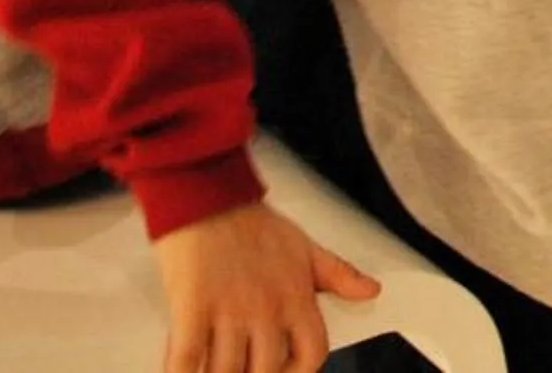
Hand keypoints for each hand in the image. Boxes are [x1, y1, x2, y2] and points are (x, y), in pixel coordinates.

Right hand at [154, 199, 379, 372]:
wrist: (207, 196)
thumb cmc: (252, 224)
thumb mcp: (305, 246)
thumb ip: (339, 274)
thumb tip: (371, 291)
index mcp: (296, 296)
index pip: (311, 353)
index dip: (298, 372)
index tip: (282, 371)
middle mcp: (266, 308)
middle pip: (265, 370)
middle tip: (239, 368)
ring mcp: (228, 310)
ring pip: (225, 371)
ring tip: (210, 366)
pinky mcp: (191, 308)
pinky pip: (184, 359)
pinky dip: (181, 372)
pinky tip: (182, 370)